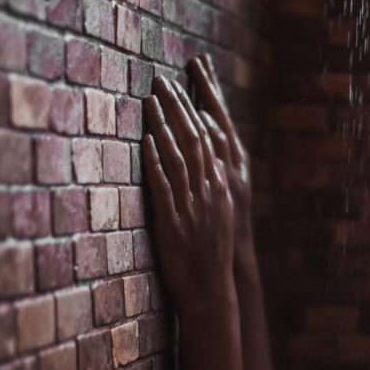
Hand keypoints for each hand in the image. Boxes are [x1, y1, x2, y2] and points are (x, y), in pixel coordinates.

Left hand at [143, 75, 234, 313]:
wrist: (212, 289)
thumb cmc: (210, 254)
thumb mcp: (218, 215)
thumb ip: (209, 186)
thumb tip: (201, 161)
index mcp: (221, 187)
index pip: (210, 140)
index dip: (195, 110)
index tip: (184, 85)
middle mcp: (211, 191)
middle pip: (195, 140)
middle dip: (179, 107)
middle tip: (163, 80)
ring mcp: (193, 206)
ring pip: (180, 157)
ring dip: (165, 125)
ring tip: (151, 98)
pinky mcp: (174, 222)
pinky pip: (165, 185)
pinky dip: (156, 160)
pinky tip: (147, 139)